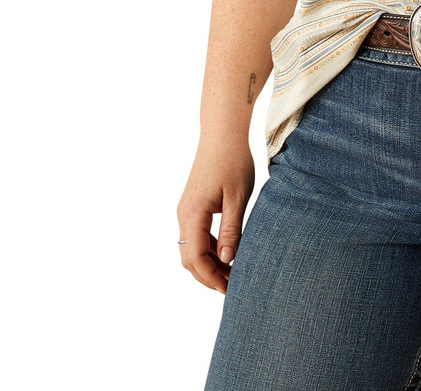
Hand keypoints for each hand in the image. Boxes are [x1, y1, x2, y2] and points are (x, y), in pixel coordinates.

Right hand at [176, 138, 255, 292]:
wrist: (222, 132)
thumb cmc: (233, 160)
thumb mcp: (237, 197)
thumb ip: (231, 229)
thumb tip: (227, 260)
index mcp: (192, 213)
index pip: (195, 258)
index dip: (211, 277)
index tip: (229, 289)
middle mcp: (184, 214)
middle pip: (189, 258)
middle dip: (208, 276)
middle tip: (232, 288)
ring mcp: (186, 209)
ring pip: (191, 248)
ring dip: (208, 264)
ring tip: (231, 274)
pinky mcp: (192, 205)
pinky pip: (195, 236)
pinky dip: (207, 249)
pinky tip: (226, 253)